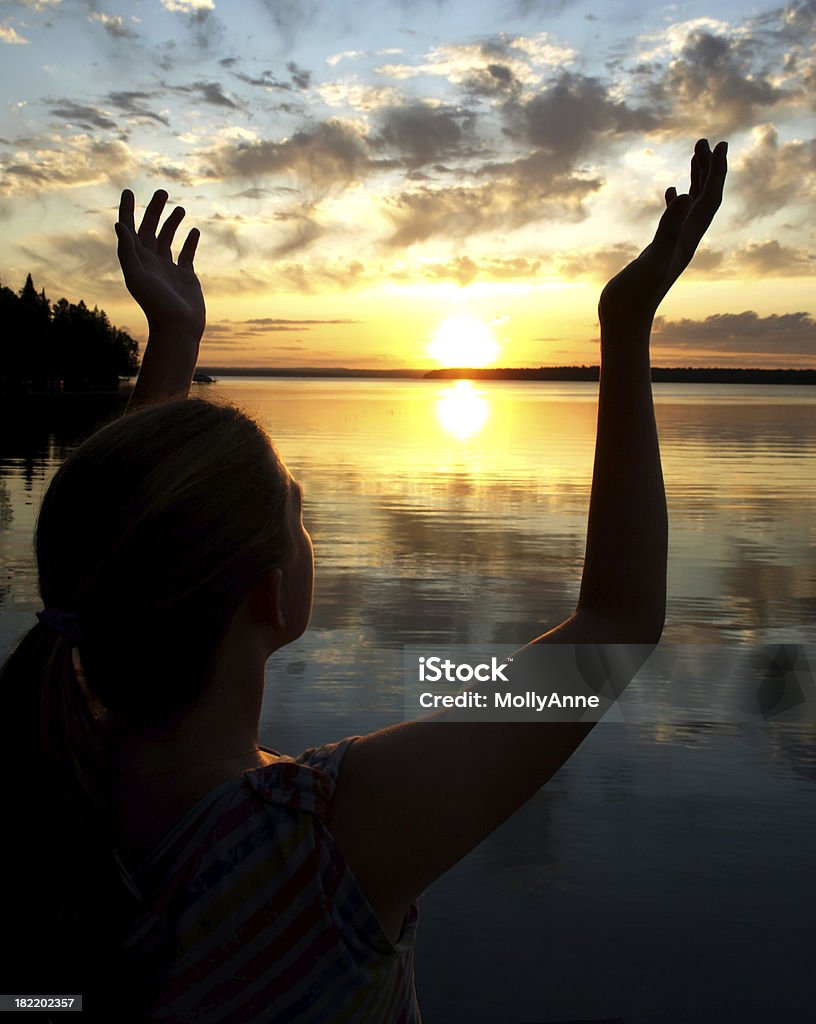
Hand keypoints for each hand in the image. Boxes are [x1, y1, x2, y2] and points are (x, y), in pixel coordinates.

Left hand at [115, 189, 205, 339]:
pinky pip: (186, 255)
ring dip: (172, 223)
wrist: (178, 329)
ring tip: (180, 208)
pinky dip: (190, 242)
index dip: (127, 211)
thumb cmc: (156, 306)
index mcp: (137, 261)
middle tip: (162, 192)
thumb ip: (128, 251)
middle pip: (150, 230)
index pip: (129, 230)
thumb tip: (119, 224)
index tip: (128, 191)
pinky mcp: (186, 277)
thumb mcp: (138, 277)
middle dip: (155, 210)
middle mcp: (151, 263)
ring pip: (168, 240)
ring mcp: (169, 270)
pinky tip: (194, 231)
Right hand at [599, 139, 727, 328]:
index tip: (719, 144)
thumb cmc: (637, 293)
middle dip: (708, 169)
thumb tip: (684, 194)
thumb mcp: (654, 256)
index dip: (717, 171)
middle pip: (705, 198)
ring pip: (691, 207)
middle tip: (703, 141)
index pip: (710, 199)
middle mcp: (685, 240)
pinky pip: (674, 220)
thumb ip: (670, 227)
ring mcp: (672, 245)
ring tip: (694, 156)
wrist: (624, 318)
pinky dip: (675, 202)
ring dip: (695, 181)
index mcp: (689, 238)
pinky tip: (670, 193)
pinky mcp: (659, 250)